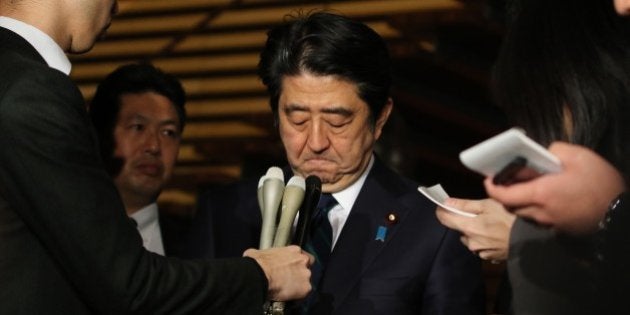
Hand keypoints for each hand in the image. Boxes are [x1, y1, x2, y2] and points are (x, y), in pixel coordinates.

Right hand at [243, 245, 312, 300]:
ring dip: (299, 284)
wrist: (259, 275)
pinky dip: (297, 295)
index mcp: (294, 250)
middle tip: (291, 278)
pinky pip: (304, 293)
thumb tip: (253, 255)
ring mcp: (305, 274)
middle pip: (307, 267)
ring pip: (306, 280)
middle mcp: (303, 260)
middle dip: (301, 273)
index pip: (302, 256)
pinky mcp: (305, 287)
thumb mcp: (258, 252)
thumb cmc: (258, 263)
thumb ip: (262, 253)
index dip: (297, 263)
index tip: (292, 267)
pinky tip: (288, 295)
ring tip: (287, 289)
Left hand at [436, 198, 514, 260]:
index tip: (444, 205)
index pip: (444, 219)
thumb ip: (466, 205)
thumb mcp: (488, 205)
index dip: (442, 211)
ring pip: (471, 239)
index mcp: (468, 228)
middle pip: (460, 229)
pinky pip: (481, 247)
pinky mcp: (490, 258)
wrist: (531, 240)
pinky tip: (496, 235)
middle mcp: (471, 243)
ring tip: (491, 225)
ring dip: (476, 232)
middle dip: (466, 221)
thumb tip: (447, 202)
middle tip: (481, 214)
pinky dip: (485, 241)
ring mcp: (480, 252)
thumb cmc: (510, 218)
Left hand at [485, 142, 624, 234]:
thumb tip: (544, 153)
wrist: (622, 214)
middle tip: (508, 180)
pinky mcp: (561, 230)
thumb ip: (556, 150)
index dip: (492, 187)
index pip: (504, 195)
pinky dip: (535, 209)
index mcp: (541, 194)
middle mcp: (541, 212)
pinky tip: (546, 198)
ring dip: (520, 202)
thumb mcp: (580, 156)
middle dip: (505, 194)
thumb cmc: (601, 184)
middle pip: (511, 206)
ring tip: (528, 187)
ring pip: (524, 214)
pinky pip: (539, 220)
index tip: (488, 179)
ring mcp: (551, 224)